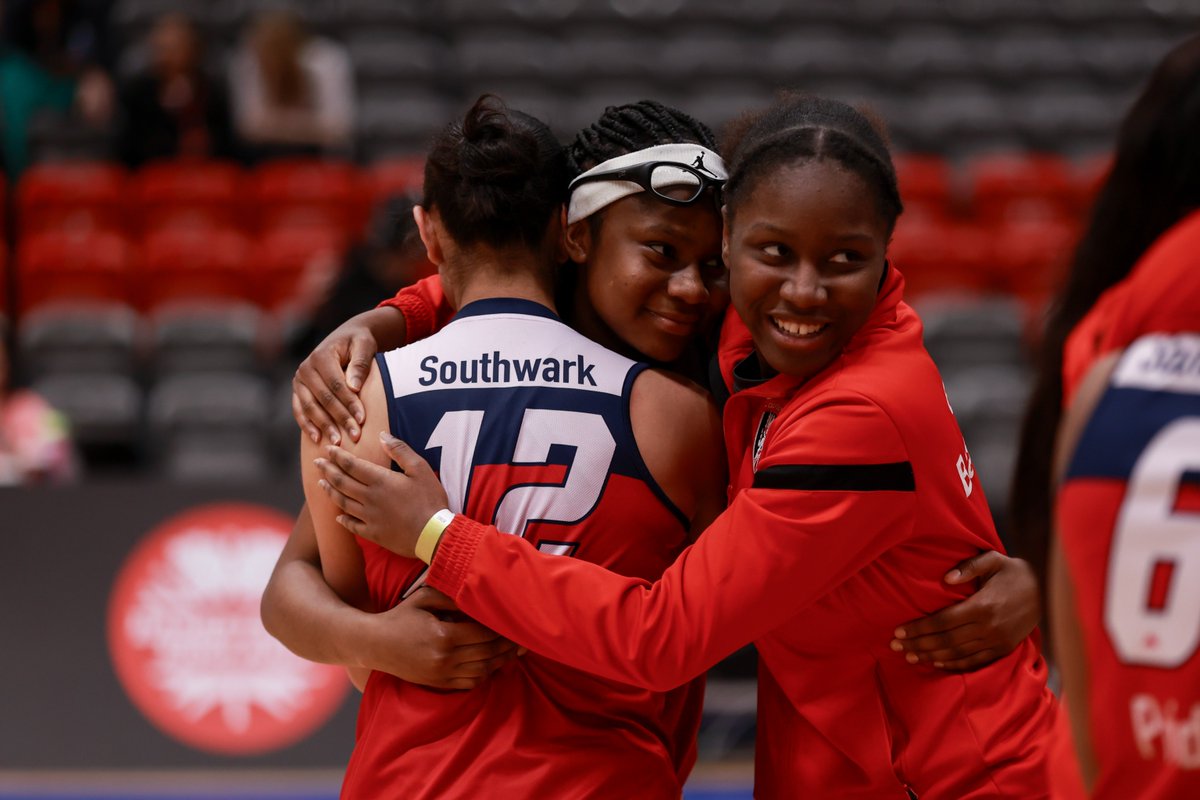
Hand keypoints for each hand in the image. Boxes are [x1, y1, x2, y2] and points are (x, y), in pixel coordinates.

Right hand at [292, 316, 379, 445]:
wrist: (347, 338)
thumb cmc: (359, 343)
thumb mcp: (365, 346)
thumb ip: (360, 364)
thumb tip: (354, 386)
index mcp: (321, 356)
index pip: (336, 384)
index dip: (349, 403)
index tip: (362, 420)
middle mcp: (306, 368)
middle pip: (323, 398)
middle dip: (340, 419)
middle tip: (354, 436)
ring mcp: (299, 380)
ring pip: (310, 407)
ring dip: (324, 426)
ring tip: (337, 442)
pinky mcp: (298, 390)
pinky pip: (300, 410)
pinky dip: (307, 425)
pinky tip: (318, 438)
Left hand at [315, 432, 449, 558]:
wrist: (434, 534)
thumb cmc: (430, 500)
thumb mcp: (420, 469)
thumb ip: (400, 451)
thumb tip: (381, 436)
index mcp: (380, 480)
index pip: (352, 465)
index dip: (338, 456)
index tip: (328, 449)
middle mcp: (369, 498)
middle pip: (342, 482)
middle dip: (328, 470)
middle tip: (317, 462)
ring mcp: (369, 517)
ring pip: (343, 502)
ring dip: (330, 491)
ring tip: (321, 483)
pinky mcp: (373, 533)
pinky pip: (352, 525)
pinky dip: (343, 519)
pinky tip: (338, 516)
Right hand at [364, 587, 520, 689]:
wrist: (374, 644)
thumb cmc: (400, 617)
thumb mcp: (423, 598)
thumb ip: (452, 597)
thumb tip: (477, 597)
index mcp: (444, 636)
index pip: (484, 634)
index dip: (502, 629)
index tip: (514, 622)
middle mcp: (446, 659)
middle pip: (488, 653)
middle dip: (508, 646)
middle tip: (523, 638)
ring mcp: (442, 674)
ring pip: (483, 671)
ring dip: (500, 662)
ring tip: (513, 652)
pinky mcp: (438, 684)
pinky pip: (470, 683)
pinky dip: (484, 675)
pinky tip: (492, 664)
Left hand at [890, 551, 1040, 671]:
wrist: (1047, 590)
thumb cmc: (1012, 572)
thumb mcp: (993, 560)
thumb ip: (968, 567)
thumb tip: (944, 579)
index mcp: (983, 606)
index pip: (943, 621)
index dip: (919, 628)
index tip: (899, 630)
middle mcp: (989, 628)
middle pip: (946, 641)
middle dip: (918, 645)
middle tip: (895, 646)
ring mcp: (997, 642)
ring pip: (957, 654)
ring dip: (931, 657)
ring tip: (910, 657)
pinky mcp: (1003, 650)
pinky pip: (974, 662)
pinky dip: (954, 665)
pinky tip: (936, 663)